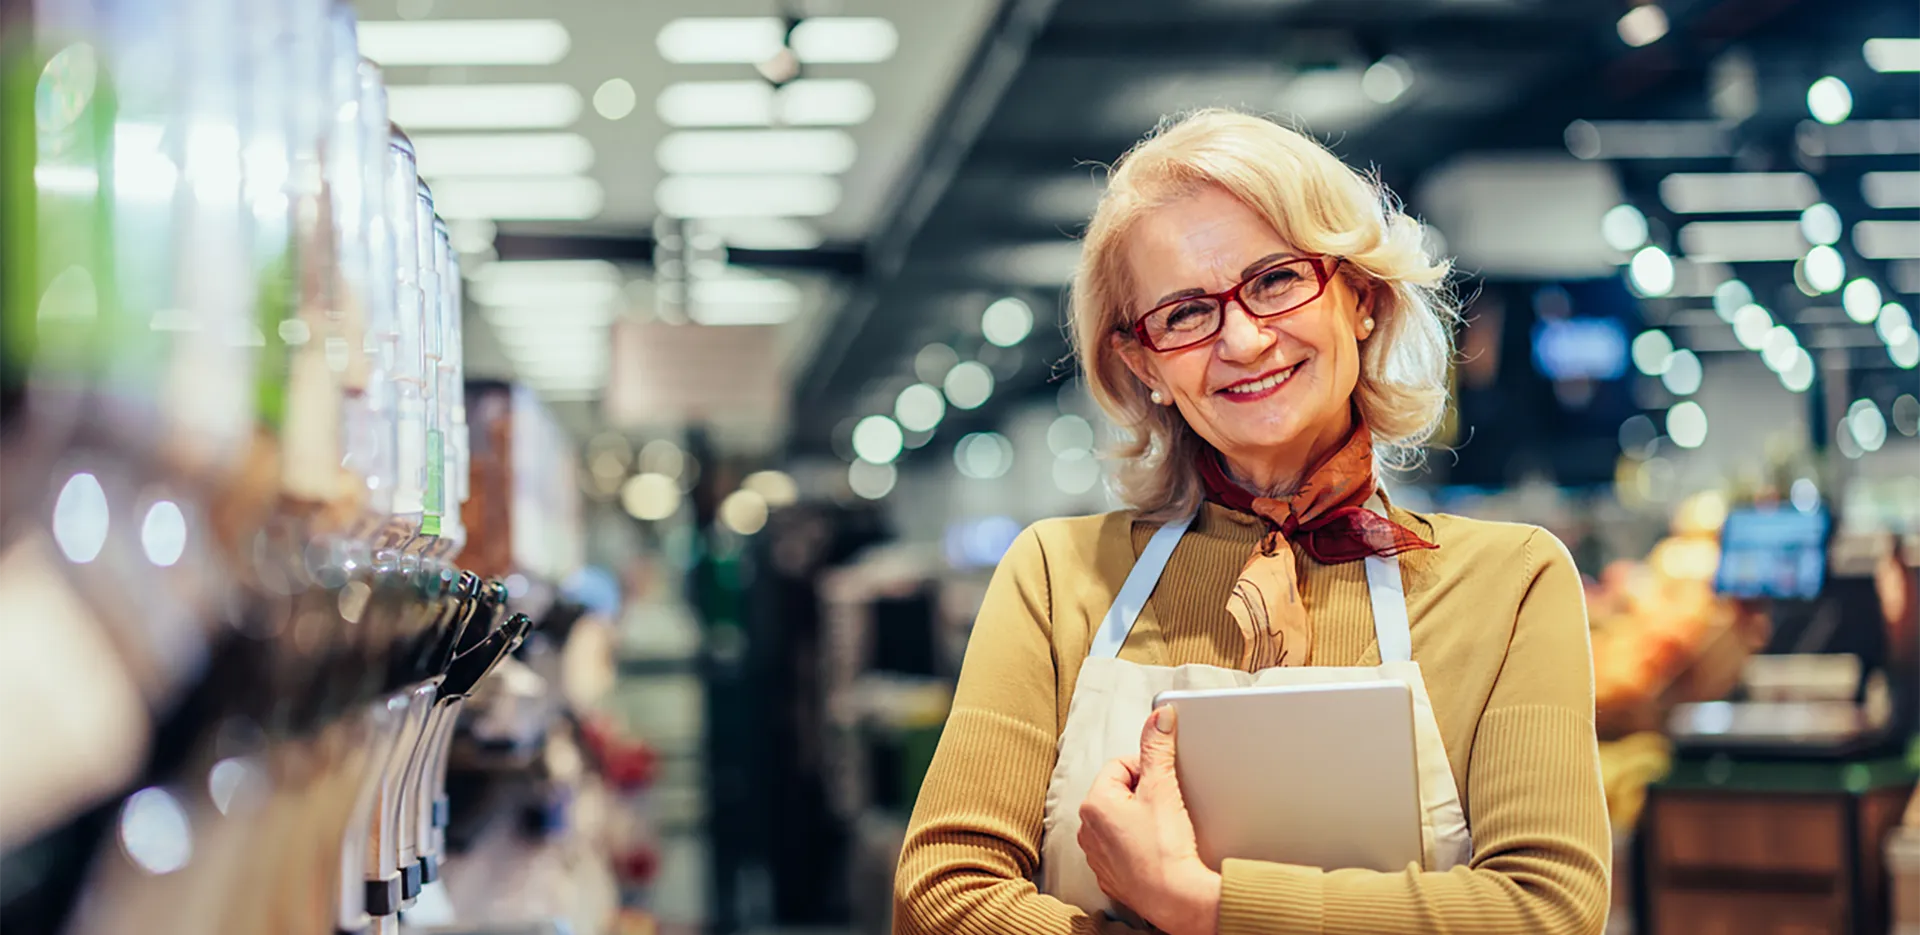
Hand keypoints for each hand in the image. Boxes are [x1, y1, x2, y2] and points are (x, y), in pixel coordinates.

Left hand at [1077, 706, 1221, 934]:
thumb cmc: (1166, 849)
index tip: (1164, 785)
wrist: (1177, 899)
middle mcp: (1087, 830)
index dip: (1148, 770)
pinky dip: (1139, 845)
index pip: (1121, 765)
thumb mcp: (1162, 788)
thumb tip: (1160, 717)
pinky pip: (1123, 848)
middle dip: (1143, 794)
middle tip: (1165, 807)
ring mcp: (1097, 855)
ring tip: (1163, 831)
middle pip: (1119, 792)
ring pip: (1121, 820)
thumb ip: (1158, 748)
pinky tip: (1157, 850)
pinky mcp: (1110, 875)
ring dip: (1140, 819)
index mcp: (1094, 803)